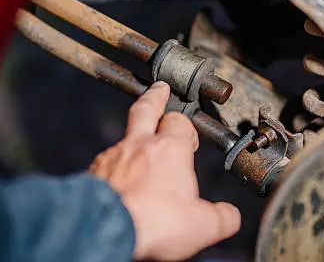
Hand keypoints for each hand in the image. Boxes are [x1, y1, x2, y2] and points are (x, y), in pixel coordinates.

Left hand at [89, 81, 240, 260]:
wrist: (106, 233)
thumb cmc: (154, 223)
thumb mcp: (203, 226)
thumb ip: (221, 217)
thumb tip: (230, 216)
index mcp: (170, 150)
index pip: (180, 122)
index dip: (186, 127)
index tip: (189, 135)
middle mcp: (140, 146)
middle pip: (146, 108)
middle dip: (154, 96)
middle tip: (158, 89)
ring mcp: (113, 157)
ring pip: (124, 139)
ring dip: (133, 142)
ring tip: (139, 153)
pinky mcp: (93, 173)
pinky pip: (107, 164)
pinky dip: (115, 169)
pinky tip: (120, 184)